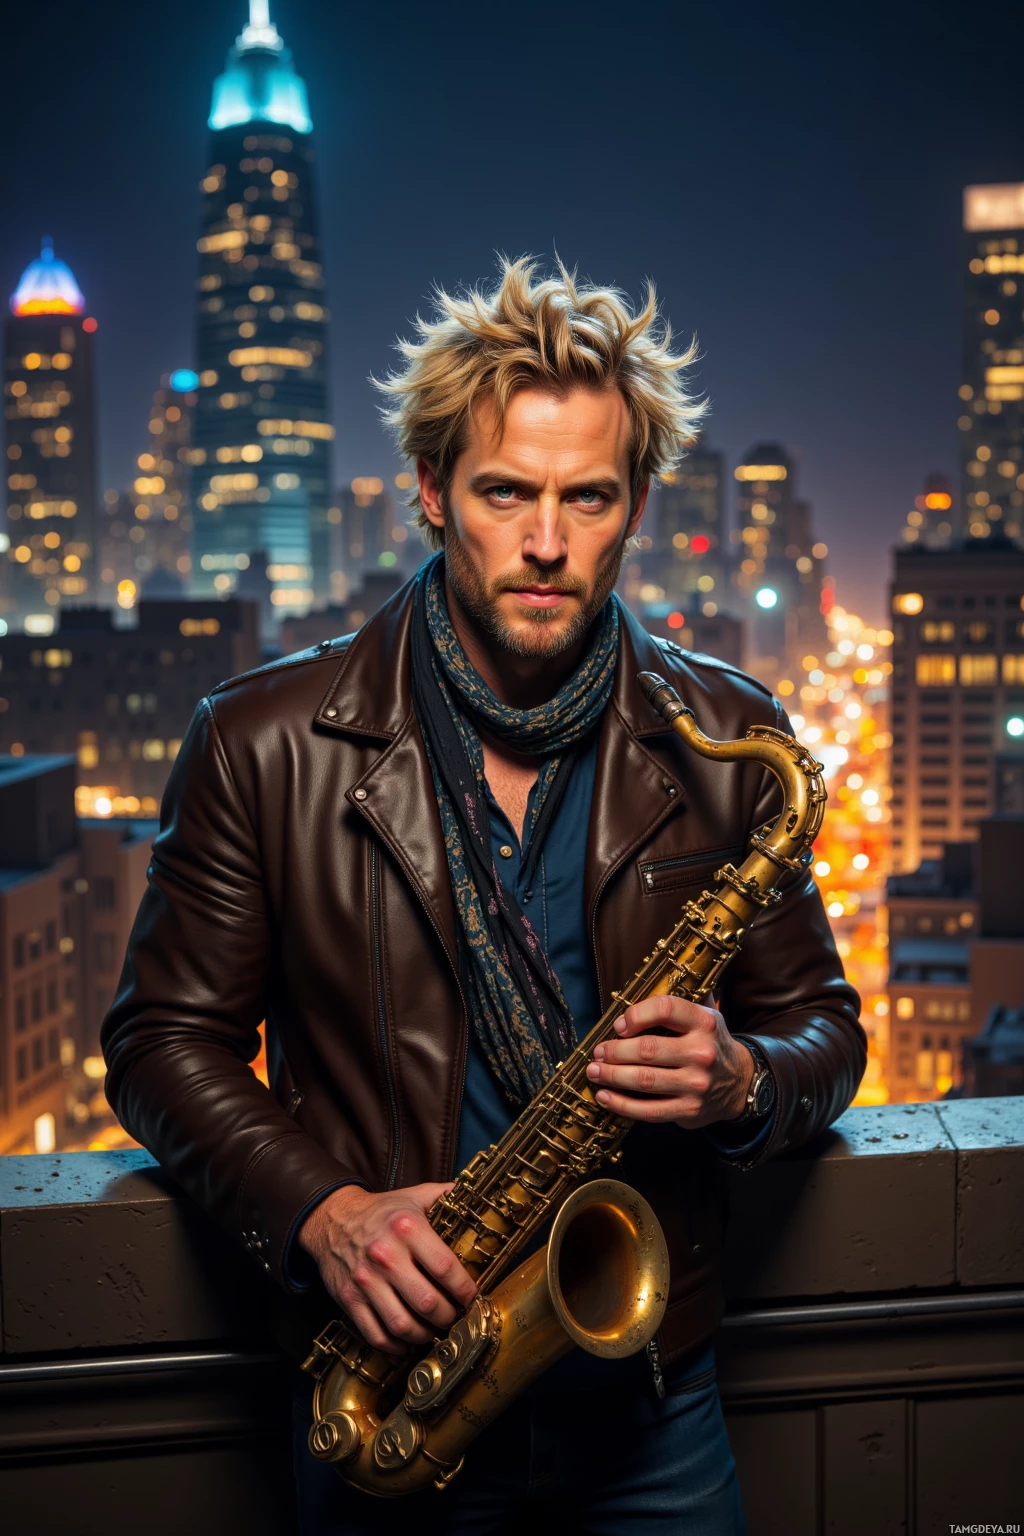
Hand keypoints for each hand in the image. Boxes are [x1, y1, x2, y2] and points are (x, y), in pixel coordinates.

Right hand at [297, 1183, 476, 1354]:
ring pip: (402, 1324)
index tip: (471, 1297)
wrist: (332, 1219)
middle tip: (455, 1316)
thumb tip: (477, 1195)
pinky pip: (375, 1334)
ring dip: (425, 1335)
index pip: (445, 1267)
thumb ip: (446, 1196)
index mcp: (407, 1227)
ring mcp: (366, 1280)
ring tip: (434, 1330)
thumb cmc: (382, 1211)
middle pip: (427, 1302)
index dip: (464, 1289)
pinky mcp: (349, 1299)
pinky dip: (396, 1346)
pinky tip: (407, 1342)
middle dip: (448, 1317)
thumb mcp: (415, 1195)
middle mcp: (386, 1255)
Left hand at [585, 995, 754, 1128]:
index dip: (636, 1014)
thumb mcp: (706, 1016)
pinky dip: (622, 1104)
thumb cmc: (710, 1044)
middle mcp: (702, 1053)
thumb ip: (683, 997)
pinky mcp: (689, 1110)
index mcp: (704, 1023)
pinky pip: (648, 1110)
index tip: (618, 1025)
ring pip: (644, 1080)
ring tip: (594, 1071)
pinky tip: (605, 1096)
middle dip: (615, 1051)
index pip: (665, 1009)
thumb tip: (650, 980)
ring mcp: (696, 1084)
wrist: (741, 1083)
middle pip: (647, 1049)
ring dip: (612, 1076)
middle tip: (597, 1052)